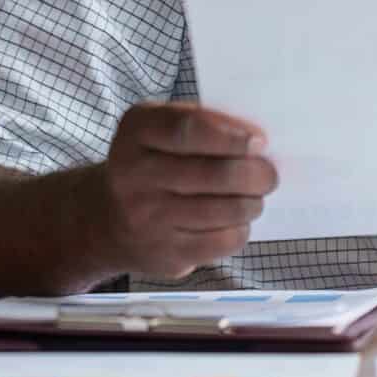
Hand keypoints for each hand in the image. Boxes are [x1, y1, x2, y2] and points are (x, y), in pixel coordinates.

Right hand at [93, 102, 278, 279]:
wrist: (107, 219)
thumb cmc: (154, 162)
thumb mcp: (162, 128)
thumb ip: (204, 123)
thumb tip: (257, 141)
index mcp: (136, 131)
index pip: (187, 130)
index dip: (230, 136)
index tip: (260, 141)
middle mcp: (134, 175)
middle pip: (213, 175)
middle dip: (255, 174)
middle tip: (269, 174)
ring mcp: (146, 218)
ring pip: (223, 210)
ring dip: (252, 203)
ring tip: (255, 196)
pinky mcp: (164, 253)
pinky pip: (221, 242)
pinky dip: (240, 229)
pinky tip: (236, 220)